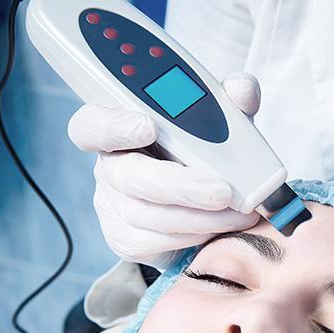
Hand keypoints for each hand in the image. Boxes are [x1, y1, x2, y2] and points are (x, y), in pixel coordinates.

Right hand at [68, 72, 262, 267]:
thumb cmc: (205, 154)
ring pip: (146, 214)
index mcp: (121, 129)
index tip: (148, 126)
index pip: (92, 124)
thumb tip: (241, 90)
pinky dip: (193, 236)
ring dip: (198, 216)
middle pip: (128, 176)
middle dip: (179, 185)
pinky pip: (154, 242)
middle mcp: (111, 167)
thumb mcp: (223, 122)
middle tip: (222, 192)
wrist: (205, 206)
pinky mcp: (126, 239)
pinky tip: (220, 228)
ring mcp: (114, 206)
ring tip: (238, 212)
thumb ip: (231, 101)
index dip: (112, 126)